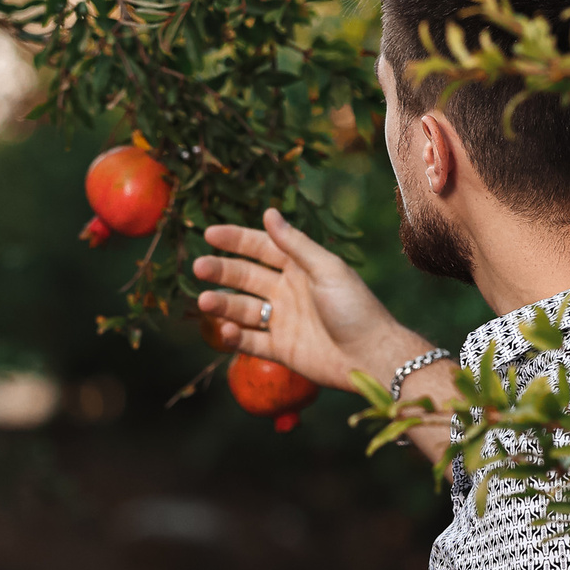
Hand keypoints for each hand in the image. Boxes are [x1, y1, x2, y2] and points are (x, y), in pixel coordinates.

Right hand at [193, 207, 416, 392]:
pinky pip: (250, 342)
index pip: (261, 248)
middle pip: (246, 277)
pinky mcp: (280, 349)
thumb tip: (268, 213)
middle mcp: (287, 291)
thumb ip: (295, 244)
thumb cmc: (355, 308)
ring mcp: (282, 321)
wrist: (370, 356)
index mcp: (300, 267)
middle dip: (222, 271)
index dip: (235, 240)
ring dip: (223, 304)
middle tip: (199, 267)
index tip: (209, 234)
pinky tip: (226, 330)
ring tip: (205, 300)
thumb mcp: (326, 269)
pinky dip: (235, 337)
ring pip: (243, 309)